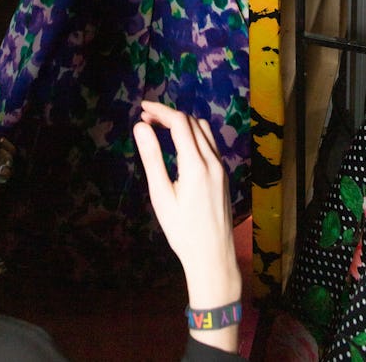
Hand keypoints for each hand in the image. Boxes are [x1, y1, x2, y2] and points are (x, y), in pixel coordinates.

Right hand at [134, 101, 240, 350]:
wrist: (213, 256)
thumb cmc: (182, 231)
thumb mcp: (161, 196)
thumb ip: (152, 158)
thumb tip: (140, 127)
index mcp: (196, 164)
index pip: (179, 122)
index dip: (160, 111)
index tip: (142, 108)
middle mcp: (212, 160)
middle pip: (192, 122)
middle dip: (169, 115)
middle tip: (146, 120)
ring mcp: (221, 167)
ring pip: (204, 130)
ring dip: (183, 122)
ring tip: (161, 129)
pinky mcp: (224, 174)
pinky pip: (210, 143)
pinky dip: (194, 134)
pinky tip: (180, 145)